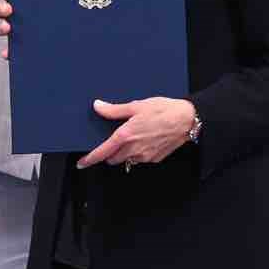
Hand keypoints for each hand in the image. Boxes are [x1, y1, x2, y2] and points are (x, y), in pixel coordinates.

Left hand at [77, 97, 196, 169]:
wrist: (187, 120)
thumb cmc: (164, 110)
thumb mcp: (136, 106)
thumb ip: (114, 110)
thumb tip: (98, 107)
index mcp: (126, 136)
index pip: (102, 152)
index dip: (90, 159)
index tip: (81, 163)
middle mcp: (134, 149)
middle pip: (113, 159)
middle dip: (109, 153)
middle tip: (113, 140)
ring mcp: (145, 156)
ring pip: (127, 160)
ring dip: (124, 153)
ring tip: (133, 137)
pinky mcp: (155, 159)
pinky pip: (141, 159)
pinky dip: (138, 152)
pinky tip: (145, 139)